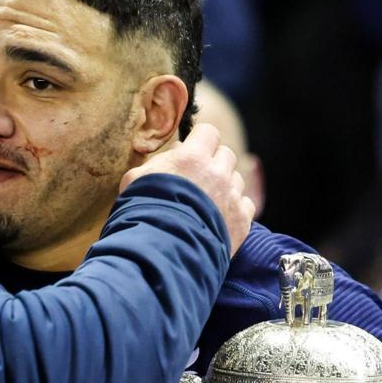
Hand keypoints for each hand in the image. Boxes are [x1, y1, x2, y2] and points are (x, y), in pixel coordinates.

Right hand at [120, 122, 254, 255]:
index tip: (192, 150)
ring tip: (206, 202)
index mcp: (192, 157)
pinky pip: (246, 205)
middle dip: (214, 162)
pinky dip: (235, 208)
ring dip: (224, 186)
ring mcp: (232, 197)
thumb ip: (156, 162)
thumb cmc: (142, 212)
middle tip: (199, 178)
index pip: (208, 132)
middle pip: (226, 154)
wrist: (162, 250)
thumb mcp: (135, 180)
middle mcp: (217, 173)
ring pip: (237, 179)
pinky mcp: (241, 221)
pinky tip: (218, 218)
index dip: (200, 140)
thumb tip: (174, 153)